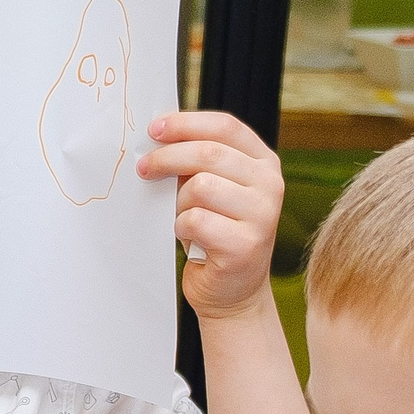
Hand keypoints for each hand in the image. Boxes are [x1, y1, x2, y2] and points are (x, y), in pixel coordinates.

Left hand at [136, 111, 283, 322]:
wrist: (232, 290)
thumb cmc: (216, 234)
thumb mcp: (213, 190)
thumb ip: (197, 163)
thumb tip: (158, 139)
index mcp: (263, 163)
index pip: (225, 126)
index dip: (186, 123)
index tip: (155, 128)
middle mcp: (270, 184)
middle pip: (208, 152)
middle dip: (167, 157)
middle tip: (144, 168)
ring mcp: (262, 215)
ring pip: (199, 186)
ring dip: (179, 203)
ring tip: (184, 218)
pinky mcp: (245, 244)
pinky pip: (195, 220)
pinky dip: (182, 228)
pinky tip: (191, 239)